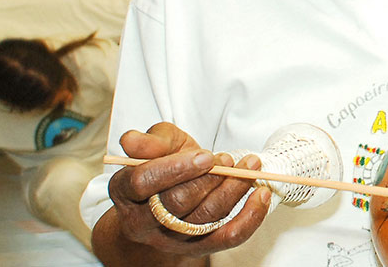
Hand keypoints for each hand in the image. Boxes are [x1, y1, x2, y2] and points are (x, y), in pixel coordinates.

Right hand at [103, 122, 269, 256]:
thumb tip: (132, 141)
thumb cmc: (167, 163)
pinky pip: (227, 238)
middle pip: (177, 204)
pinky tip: (262, 195)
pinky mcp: (199, 247)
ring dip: (233, 190)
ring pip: (205, 219)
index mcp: (125, 192)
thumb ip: (150, 140)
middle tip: (229, 158)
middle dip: (210, 179)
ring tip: (250, 166)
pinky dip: (250, 217)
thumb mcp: (159, 144)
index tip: (205, 155)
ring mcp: (171, 238)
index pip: (143, 183)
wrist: (173, 191)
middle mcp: (142, 222)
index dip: (175, 168)